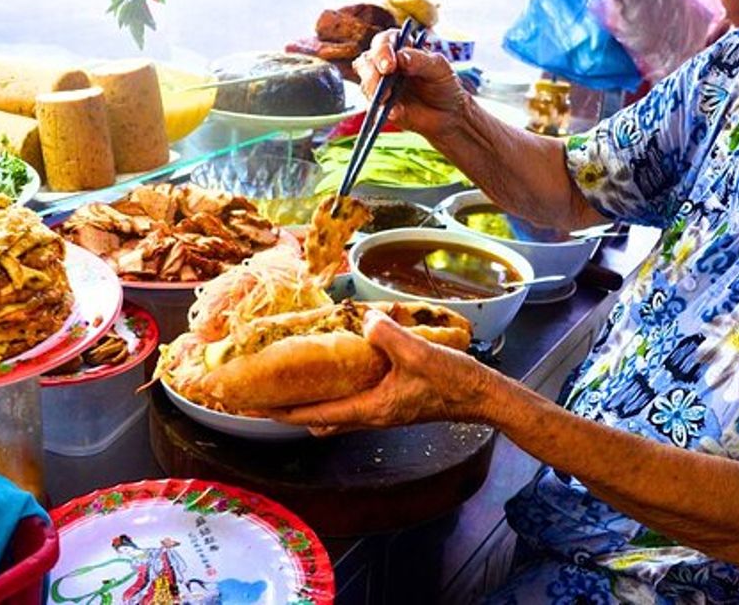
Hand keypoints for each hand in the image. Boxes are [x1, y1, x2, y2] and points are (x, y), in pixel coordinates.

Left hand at [271, 310, 494, 434]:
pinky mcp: (393, 401)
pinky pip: (353, 400)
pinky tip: (337, 370)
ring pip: (337, 412)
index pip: (317, 414)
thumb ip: (389, 336)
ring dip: (313, 402)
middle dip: (292, 410)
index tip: (257, 407)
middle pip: (320, 419)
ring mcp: (382, 410)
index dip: (284, 411)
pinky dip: (336, 391)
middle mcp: (372, 414)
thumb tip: (365, 319)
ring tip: (292, 384)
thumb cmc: (451, 381)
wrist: (481, 396)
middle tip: (266, 397)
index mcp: (372, 409)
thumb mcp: (418, 354)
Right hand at [352, 30, 467, 137]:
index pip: (384, 41)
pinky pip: (372, 107)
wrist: (448, 114)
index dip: (382, 50)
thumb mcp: (439, 68)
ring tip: (387, 99)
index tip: (389, 64)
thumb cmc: (444, 84)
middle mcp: (385, 63)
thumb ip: (420, 60)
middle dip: (372, 71)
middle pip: (367, 61)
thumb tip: (400, 56)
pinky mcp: (379, 106)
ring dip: (373, 90)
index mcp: (400, 47)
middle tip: (384, 80)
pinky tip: (393, 113)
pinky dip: (379, 110)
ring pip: (365, 83)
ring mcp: (380, 85)